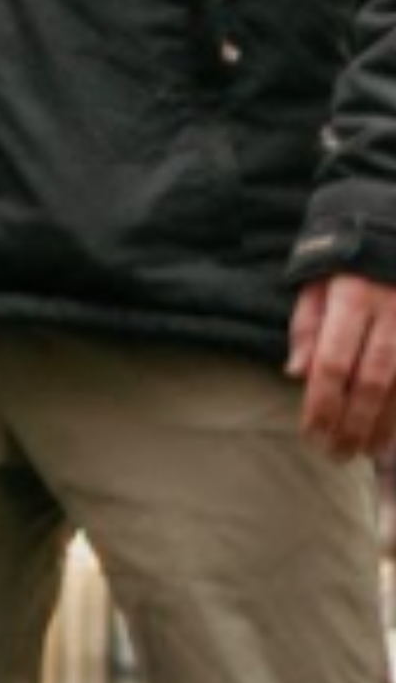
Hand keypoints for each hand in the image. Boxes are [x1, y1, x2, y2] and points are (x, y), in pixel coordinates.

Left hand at [290, 272, 395, 458]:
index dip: (322, 405)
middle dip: (353, 424)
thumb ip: (306, 329)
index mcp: (353, 299)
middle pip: (372, 380)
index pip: (333, 363)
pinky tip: (394, 433)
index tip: (312, 436)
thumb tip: (296, 375)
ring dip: (385, 424)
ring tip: (366, 452)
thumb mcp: (316, 286)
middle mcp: (392, 312)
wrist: (394, 228)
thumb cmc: (346, 265)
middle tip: (337, 454)